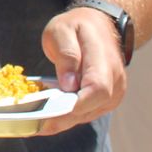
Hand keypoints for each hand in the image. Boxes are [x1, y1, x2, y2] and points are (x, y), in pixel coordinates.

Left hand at [37, 6, 127, 135]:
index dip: (76, 104)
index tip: (51, 113)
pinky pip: (87, 112)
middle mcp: (115, 79)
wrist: (100, 26)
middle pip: (92, 106)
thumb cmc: (76, 26)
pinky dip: (68, 117)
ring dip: (64, 121)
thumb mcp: (62, 31)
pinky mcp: (108, 100)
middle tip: (36, 125)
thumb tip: (70, 85)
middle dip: (64, 118)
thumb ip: (66, 55)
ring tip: (37, 124)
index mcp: (103, 58)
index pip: (98, 88)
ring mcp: (115, 91)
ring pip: (89, 114)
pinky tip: (48, 119)